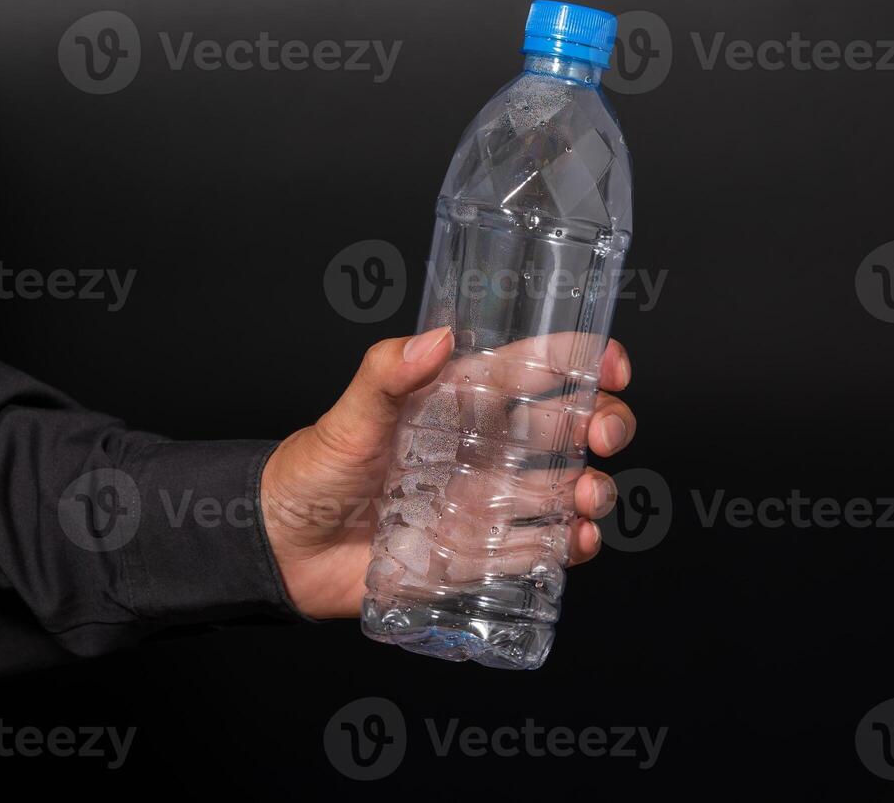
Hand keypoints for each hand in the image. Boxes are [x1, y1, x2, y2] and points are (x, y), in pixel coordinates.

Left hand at [260, 326, 635, 618]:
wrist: (281, 551)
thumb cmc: (310, 471)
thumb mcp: (348, 416)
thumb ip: (387, 374)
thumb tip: (436, 340)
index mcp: (464, 401)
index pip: (539, 369)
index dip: (584, 359)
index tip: (613, 365)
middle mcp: (487, 448)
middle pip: (569, 428)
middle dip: (605, 424)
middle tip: (604, 436)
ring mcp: (488, 501)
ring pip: (565, 488)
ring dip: (592, 489)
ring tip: (588, 498)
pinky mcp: (481, 553)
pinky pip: (540, 548)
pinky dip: (569, 545)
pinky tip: (577, 541)